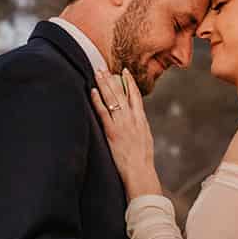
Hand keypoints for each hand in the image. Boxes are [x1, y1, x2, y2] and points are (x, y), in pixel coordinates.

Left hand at [90, 68, 159, 197]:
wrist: (140, 171)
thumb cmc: (142, 160)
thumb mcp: (145, 139)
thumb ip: (140, 127)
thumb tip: (135, 120)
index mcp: (141, 120)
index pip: (136, 96)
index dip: (130, 82)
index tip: (125, 71)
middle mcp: (132, 118)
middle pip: (122, 93)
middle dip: (112, 79)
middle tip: (104, 67)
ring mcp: (122, 124)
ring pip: (113, 99)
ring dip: (104, 84)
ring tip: (98, 73)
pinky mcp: (112, 131)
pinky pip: (103, 112)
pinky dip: (98, 100)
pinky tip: (92, 91)